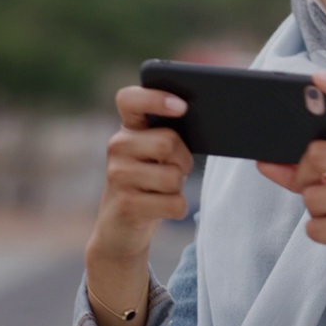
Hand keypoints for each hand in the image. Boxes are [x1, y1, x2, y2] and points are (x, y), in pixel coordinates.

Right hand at [89, 86, 194, 263]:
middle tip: (175, 169)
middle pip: (167, 142)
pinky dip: (177, 208)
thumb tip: (208, 124)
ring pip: (173, 177)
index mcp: (129, 128)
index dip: (155, 98)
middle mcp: (117, 146)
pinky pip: (174, 204)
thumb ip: (170, 135)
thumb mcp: (156, 155)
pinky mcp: (126, 204)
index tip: (182, 107)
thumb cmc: (151, 182)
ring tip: (163, 190)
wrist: (121, 227)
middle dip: (183, 160)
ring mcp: (117, 175)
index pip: (129, 99)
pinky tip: (161, 208)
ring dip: (178, 187)